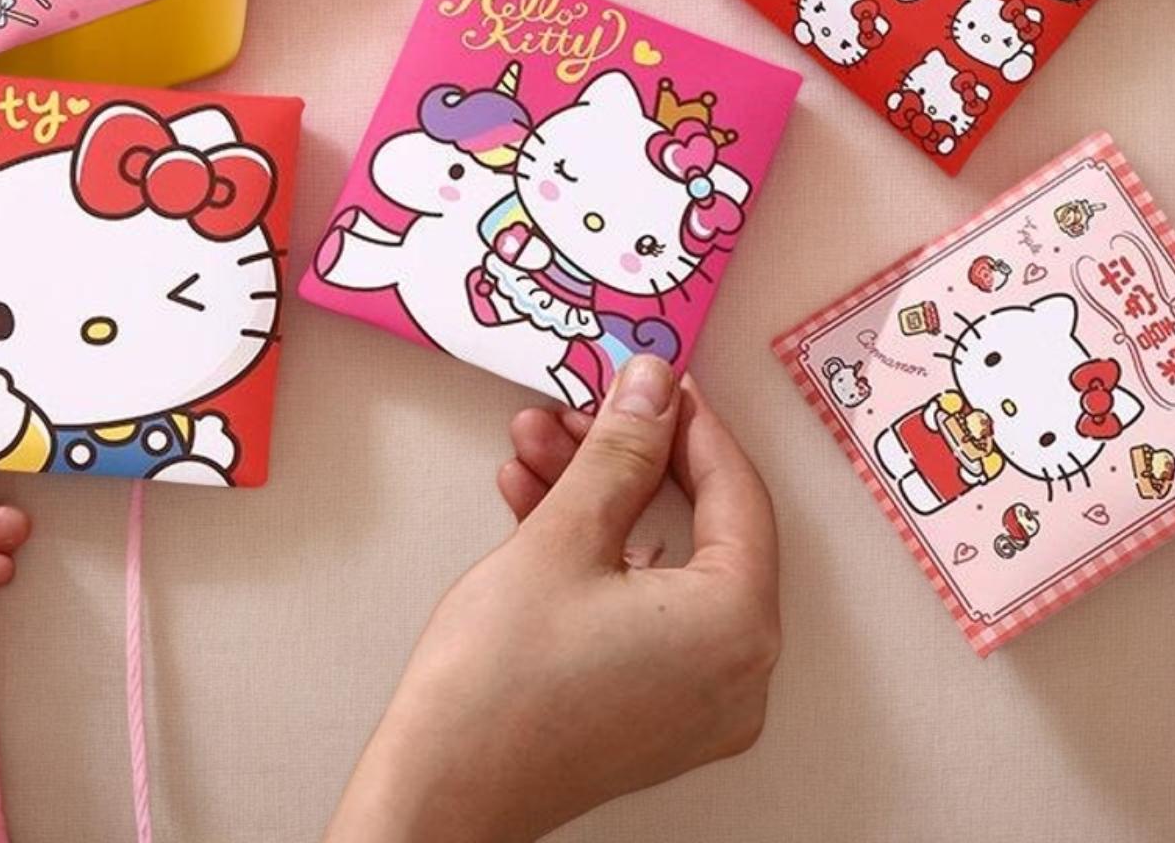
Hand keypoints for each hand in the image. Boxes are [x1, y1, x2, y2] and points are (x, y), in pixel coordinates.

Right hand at [325, 359, 779, 842]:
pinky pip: (644, 605)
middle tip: (584, 410)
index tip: (653, 381)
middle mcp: (738, 672)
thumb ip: (620, 449)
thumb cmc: (496, 683)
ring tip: (534, 448)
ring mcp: (699, 701)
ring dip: (598, 498)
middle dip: (627, 458)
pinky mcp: (657, 712)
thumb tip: (652, 387)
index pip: (736, 491)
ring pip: (663, 561)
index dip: (688, 424)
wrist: (436, 793)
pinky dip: (598, 553)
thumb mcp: (564, 534)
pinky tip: (537, 503)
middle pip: (699, 526)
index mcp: (737, 626)